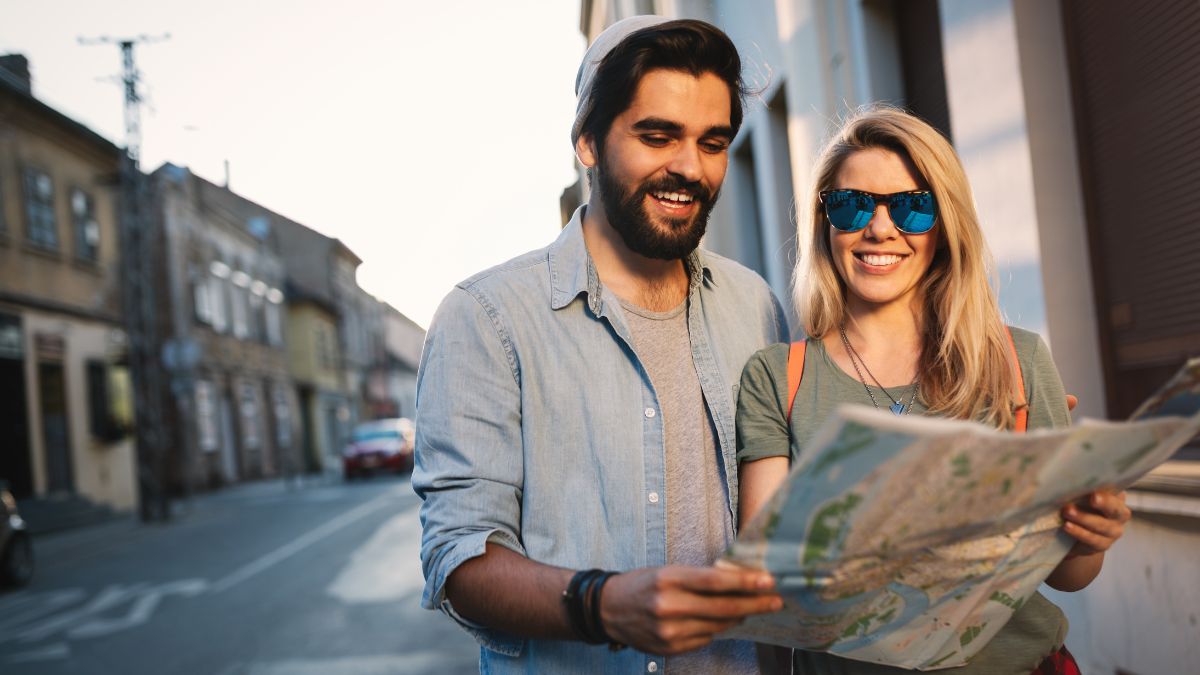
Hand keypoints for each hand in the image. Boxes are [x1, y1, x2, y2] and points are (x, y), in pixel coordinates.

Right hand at [598, 565, 782, 654]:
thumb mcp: (667, 572)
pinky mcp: (670, 648)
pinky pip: (705, 638)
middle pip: (723, 607)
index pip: (715, 581)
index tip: (769, 580)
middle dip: (755, 603)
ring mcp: (670, 631)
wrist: (608, 610)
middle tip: (776, 600)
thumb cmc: (642, 584)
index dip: (745, 582)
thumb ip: (698, 579)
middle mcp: (669, 606)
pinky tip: (721, 620)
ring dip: (739, 616)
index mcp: (668, 580)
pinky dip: (716, 628)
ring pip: (718, 625)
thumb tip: (737, 583)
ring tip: (752, 608)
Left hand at [1061, 490, 1130, 556]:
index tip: (1099, 486)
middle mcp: (1119, 514)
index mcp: (1116, 497)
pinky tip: (1067, 526)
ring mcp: (1113, 531)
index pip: (1117, 490)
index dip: (1109, 488)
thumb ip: (1081, 489)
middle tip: (1093, 498)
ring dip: (1084, 518)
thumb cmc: (1079, 508)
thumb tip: (1065, 477)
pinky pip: (1092, 539)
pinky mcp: (1103, 544)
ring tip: (1067, 511)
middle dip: (1105, 502)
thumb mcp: (1081, 496)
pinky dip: (1079, 532)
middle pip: (1115, 509)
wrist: (1076, 538)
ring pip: (1102, 525)